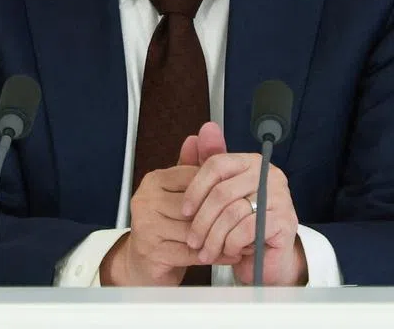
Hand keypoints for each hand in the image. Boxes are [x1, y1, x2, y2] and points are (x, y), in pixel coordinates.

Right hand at [101, 136, 240, 285]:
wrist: (143, 264)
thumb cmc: (166, 224)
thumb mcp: (182, 191)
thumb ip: (196, 163)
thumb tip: (209, 130)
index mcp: (154, 180)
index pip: (195, 179)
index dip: (219, 190)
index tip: (242, 195)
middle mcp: (145, 200)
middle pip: (195, 204)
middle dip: (222, 214)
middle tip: (250, 218)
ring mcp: (146, 226)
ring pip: (195, 229)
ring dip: (222, 235)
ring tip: (245, 237)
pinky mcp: (152, 252)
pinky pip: (191, 252)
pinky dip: (214, 254)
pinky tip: (230, 254)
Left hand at [181, 122, 306, 285]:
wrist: (269, 258)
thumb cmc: (242, 225)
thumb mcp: (220, 197)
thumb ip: (206, 167)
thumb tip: (199, 133)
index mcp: (251, 162)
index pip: (217, 164)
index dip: (196, 188)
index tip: (184, 211)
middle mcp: (269, 174)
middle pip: (222, 191)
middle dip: (202, 220)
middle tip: (192, 240)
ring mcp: (280, 196)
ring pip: (232, 213)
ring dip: (214, 236)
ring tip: (205, 251)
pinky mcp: (284, 220)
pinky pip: (247, 229)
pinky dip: (231, 243)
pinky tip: (227, 251)